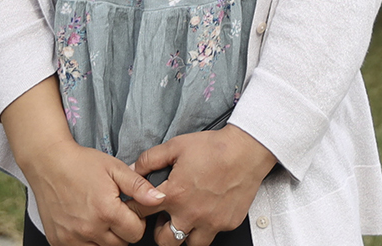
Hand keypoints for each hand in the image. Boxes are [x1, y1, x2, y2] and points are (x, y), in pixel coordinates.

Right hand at [26, 139, 166, 245]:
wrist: (49, 163)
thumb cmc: (83, 164)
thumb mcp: (116, 168)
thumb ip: (139, 187)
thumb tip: (160, 199)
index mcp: (106, 211)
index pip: (136, 233)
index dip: (137, 221)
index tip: (129, 209)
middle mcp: (89, 229)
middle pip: (120, 245)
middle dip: (123, 231)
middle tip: (115, 213)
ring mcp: (71, 238)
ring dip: (106, 238)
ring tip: (101, 218)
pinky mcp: (58, 241)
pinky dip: (87, 241)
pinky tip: (86, 224)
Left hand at [130, 125, 276, 245]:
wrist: (248, 149)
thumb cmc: (215, 147)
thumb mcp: (176, 146)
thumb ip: (150, 159)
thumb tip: (133, 169)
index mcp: (174, 195)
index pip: (141, 214)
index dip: (136, 210)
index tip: (138, 209)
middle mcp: (191, 213)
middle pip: (164, 241)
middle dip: (161, 232)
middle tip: (165, 220)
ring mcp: (211, 221)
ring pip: (191, 244)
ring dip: (186, 235)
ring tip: (187, 221)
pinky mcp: (228, 222)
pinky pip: (214, 233)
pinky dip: (209, 226)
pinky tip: (210, 211)